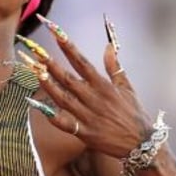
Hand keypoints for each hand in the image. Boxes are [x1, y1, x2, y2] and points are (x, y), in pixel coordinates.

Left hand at [22, 15, 152, 159]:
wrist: (142, 143)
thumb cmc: (134, 113)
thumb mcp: (127, 87)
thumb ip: (114, 66)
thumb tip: (108, 46)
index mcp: (103, 85)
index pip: (81, 62)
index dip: (67, 46)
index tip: (55, 32)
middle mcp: (94, 98)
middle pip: (67, 78)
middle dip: (50, 63)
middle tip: (34, 50)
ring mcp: (88, 115)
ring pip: (63, 98)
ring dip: (47, 84)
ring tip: (33, 71)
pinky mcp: (85, 132)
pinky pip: (65, 123)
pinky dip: (51, 115)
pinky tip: (37, 105)